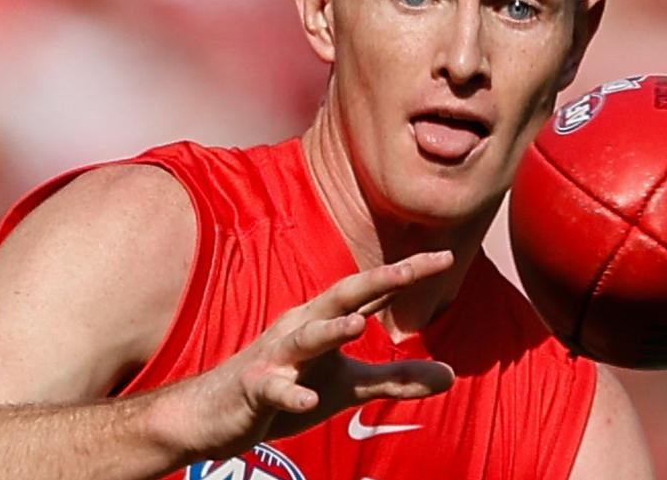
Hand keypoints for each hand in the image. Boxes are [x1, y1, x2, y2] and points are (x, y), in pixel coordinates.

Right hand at [165, 250, 456, 462]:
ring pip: (305, 338)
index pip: (371, 292)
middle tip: (410, 270)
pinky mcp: (254, 387)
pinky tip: (306, 402)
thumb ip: (396, 378)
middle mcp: (301, 327)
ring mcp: (276, 356)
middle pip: (341, 298)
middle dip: (375, 282)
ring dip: (330, 331)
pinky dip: (290, 393)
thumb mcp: (348, 385)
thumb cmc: (286, 384)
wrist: (214, 411)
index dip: (405, 274)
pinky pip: (273, 389)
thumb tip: (452, 375)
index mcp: (324, 320)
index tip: (447, 256)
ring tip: (358, 326)